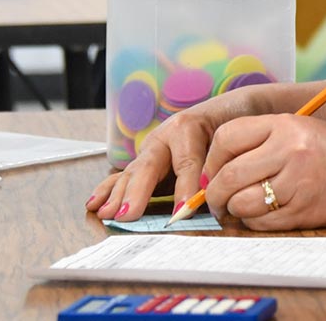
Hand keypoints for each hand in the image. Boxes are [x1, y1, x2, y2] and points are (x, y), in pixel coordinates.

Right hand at [86, 84, 272, 221]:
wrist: (226, 110)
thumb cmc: (231, 125)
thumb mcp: (232, 139)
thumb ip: (222, 164)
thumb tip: (215, 194)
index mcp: (188, 128)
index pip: (186, 162)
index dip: (185, 188)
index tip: (183, 211)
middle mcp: (164, 137)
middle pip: (149, 167)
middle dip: (138, 193)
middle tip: (129, 215)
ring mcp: (150, 150)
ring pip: (132, 173)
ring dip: (118, 196)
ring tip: (108, 214)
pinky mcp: (143, 162)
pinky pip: (122, 177)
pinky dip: (107, 191)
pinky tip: (94, 205)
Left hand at [200, 114, 325, 230]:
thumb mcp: (295, 128)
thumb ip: (256, 141)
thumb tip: (211, 171)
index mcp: (284, 125)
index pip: (226, 139)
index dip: (212, 159)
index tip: (212, 172)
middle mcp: (289, 151)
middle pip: (229, 176)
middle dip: (215, 193)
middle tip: (216, 199)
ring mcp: (297, 183)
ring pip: (242, 203)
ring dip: (234, 209)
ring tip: (241, 206)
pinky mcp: (303, 211)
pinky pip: (261, 223)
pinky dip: (253, 222)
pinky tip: (262, 214)